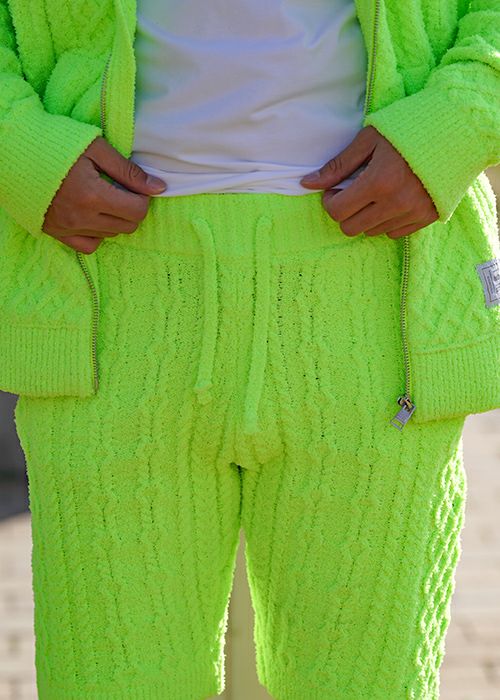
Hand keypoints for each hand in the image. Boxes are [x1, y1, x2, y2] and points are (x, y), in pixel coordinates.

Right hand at [42, 136, 167, 253]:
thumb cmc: (56, 142)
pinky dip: (98, 234)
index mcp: (93, 196)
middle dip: (131, 209)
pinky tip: (93, 216)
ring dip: (115, 219)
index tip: (134, 186)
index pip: (137, 211)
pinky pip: (89, 245)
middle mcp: (82, 218)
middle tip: (120, 190)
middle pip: (127, 226)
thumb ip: (129, 171)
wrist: (14, 151)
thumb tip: (159, 188)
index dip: (142, 198)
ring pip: (110, 235)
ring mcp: (68, 228)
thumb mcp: (96, 149)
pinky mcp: (56, 233)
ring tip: (103, 198)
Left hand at [300, 125, 438, 238]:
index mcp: (378, 182)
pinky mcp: (427, 217)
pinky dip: (386, 220)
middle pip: (351, 228)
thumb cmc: (410, 127)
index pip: (338, 211)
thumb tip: (307, 184)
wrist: (459, 129)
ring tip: (375, 192)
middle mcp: (396, 203)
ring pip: (371, 232)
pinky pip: (393, 232)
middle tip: (352, 191)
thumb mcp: (369, 139)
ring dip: (366, 216)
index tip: (337, 187)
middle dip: (345, 211)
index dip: (330, 200)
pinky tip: (391, 199)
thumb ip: (338, 165)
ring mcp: (413, 213)